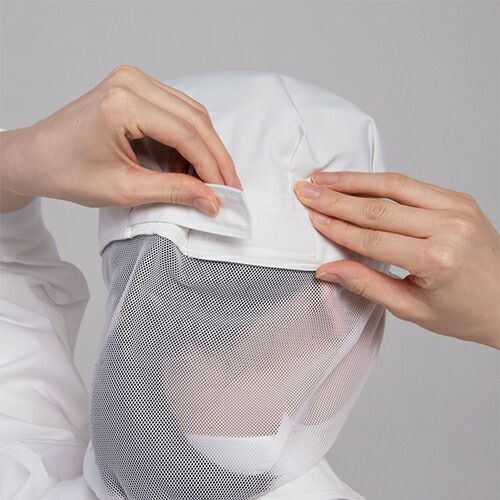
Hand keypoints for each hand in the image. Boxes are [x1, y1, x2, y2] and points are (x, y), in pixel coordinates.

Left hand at [0, 65, 241, 212]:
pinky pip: (177, 111)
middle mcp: (132, 82)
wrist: (38, 157)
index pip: (186, 134)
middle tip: (229, 187)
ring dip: (204, 148)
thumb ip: (173, 192)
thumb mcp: (124, 189)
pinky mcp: (135, 88)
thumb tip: (211, 200)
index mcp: (123, 103)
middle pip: (195, 119)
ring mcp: (134, 81)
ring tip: (209, 180)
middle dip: (216, 157)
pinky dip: (188, 139)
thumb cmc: (68, 171)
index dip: (212, 167)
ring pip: (191, 114)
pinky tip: (188, 164)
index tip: (226, 192)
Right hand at [294, 172, 499, 348]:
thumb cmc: (465, 311)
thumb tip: (327, 271)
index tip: (312, 216)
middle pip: (379, 208)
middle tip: (307, 190)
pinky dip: (380, 182)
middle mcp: (450, 226)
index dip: (338, 228)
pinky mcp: (458, 198)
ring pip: (394, 186)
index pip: (374, 239)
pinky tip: (356, 181)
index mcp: (438, 259)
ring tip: (324, 178)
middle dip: (337, 199)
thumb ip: (366, 285)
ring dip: (354, 181)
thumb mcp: (411, 309)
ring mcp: (457, 208)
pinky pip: (411, 185)